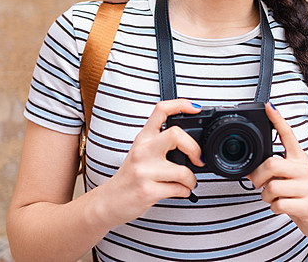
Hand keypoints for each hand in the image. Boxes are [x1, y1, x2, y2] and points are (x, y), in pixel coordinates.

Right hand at [97, 99, 204, 225]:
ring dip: (192, 179)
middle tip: (198, 158)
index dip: (181, 104)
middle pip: (176, 134)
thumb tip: (191, 142)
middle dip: (194, 147)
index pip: (161, 110)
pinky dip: (186, 191)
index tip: (196, 108)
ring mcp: (144, 171)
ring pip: (183, 171)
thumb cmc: (130, 176)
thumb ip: (160, 142)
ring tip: (189, 182)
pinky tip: (181, 191)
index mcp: (144, 138)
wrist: (109, 201)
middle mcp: (143, 150)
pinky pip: (178, 190)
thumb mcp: (140, 152)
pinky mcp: (147, 190)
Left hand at [246, 103, 307, 239]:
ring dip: (266, 196)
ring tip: (275, 198)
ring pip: (272, 187)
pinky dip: (274, 208)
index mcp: (300, 160)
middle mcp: (305, 170)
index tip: (268, 106)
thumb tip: (251, 170)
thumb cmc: (303, 198)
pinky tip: (283, 207)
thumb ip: (276, 172)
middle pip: (272, 164)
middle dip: (258, 176)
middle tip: (258, 183)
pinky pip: (279, 204)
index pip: (289, 135)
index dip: (278, 120)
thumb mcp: (292, 179)